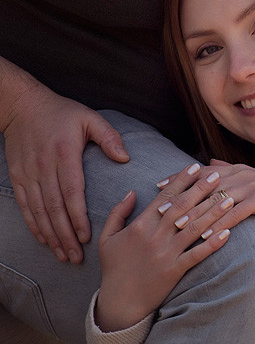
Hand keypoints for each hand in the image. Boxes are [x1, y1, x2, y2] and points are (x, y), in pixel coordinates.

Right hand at [2, 83, 128, 262]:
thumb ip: (109, 137)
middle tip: (77, 257)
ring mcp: (28, 174)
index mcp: (65, 154)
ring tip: (62, 255)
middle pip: (54, 208)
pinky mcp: (18, 177)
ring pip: (39, 211)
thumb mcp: (90, 118)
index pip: (71, 192)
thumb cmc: (62, 113)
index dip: (78, 217)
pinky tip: (44, 239)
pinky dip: (34, 225)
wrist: (24, 106)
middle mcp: (44, 167)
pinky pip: (25, 206)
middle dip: (66, 235)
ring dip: (50, 235)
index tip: (86, 236)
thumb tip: (125, 158)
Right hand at [94, 164, 232, 331]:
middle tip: (217, 176)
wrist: (120, 302)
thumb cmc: (114, 268)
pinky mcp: (175, 271)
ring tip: (230, 199)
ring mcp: (166, 254)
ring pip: (194, 229)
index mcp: (140, 226)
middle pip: (182, 208)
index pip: (164, 197)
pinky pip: (197, 255)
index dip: (181, 180)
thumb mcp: (107, 238)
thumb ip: (118, 213)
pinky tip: (228, 233)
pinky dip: (213, 243)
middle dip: (201, 190)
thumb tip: (131, 191)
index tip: (194, 167)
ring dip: (213, 213)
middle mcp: (155, 237)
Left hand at [155, 159, 254, 232]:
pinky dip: (219, 225)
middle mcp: (240, 175)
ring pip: (218, 201)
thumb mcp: (246, 175)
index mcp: (234, 169)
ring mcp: (250, 187)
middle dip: (182, 199)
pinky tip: (206, 235)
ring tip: (179, 226)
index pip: (202, 171)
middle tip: (163, 211)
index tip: (159, 186)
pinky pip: (236, 214)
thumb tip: (208, 161)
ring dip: (197, 214)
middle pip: (206, 187)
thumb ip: (226, 169)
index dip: (180, 178)